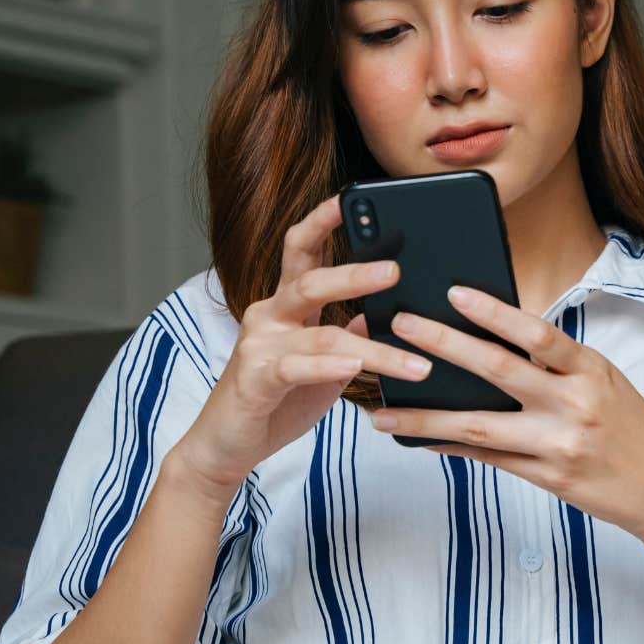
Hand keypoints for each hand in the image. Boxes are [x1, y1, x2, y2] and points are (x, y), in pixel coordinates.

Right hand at [171, 198, 430, 497]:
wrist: (226, 446)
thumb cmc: (274, 402)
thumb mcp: (320, 365)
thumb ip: (346, 336)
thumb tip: (383, 314)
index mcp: (284, 305)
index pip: (302, 250)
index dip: (323, 220)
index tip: (351, 197)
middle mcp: (268, 316)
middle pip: (309, 279)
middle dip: (354, 272)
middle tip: (396, 270)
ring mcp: (259, 346)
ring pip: (321, 335)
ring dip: (375, 349)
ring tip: (417, 360)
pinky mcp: (255, 379)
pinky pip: (297, 367)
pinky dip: (330, 367)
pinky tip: (356, 369)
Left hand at [369, 285, 643, 547]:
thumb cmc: (633, 430)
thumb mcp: (605, 384)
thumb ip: (558, 366)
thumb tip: (495, 342)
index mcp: (591, 370)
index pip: (536, 332)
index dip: (493, 311)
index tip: (453, 291)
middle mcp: (575, 404)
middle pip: (499, 370)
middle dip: (444, 346)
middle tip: (401, 328)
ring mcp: (560, 444)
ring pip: (480, 425)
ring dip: (426, 417)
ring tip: (384, 412)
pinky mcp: (549, 478)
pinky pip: (489, 459)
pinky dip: (452, 447)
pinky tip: (419, 440)